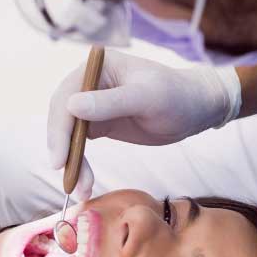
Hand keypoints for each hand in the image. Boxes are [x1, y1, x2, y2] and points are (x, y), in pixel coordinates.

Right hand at [48, 51, 241, 198]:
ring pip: (70, 135)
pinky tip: (84, 182)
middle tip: (69, 181)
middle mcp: (89, 84)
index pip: (66, 97)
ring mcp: (93, 104)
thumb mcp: (146, 98)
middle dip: (64, 150)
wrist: (197, 108)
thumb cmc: (177, 96)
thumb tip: (71, 105)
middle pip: (62, 118)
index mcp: (97, 67)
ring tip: (80, 189)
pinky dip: (81, 164)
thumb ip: (109, 102)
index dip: (59, 129)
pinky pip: (81, 145)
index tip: (59, 159)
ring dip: (72, 162)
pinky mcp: (100, 124)